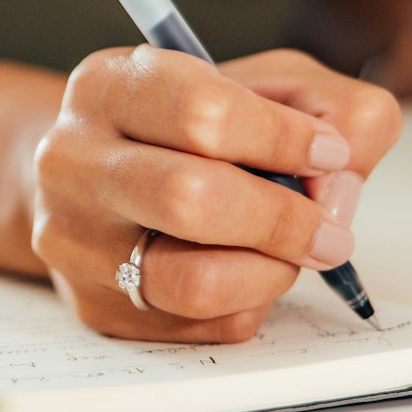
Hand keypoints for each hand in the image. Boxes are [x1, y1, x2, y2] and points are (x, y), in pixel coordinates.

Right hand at [31, 47, 402, 343]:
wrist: (104, 178)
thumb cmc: (195, 130)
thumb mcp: (270, 86)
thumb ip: (335, 108)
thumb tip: (341, 178)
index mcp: (109, 85)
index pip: (202, 112)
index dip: (286, 139)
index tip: (329, 155)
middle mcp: (70, 159)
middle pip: (189, 198)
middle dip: (284, 219)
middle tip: (329, 229)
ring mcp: (72, 239)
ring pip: (192, 280)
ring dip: (271, 271)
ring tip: (292, 254)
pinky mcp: (92, 305)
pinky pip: (197, 326)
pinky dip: (248, 304)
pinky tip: (248, 272)